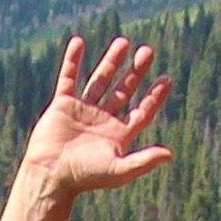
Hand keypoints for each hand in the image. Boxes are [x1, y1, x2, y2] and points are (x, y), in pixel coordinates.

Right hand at [19, 33, 181, 196]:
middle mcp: (103, 120)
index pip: (142, 111)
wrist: (50, 175)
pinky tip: (79, 42)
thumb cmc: (84, 177)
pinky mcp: (62, 105)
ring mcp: (83, 110)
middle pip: (124, 91)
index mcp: (118, 134)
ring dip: (111, 62)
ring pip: (100, 81)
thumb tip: (169, 155)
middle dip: (136, 72)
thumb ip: (143, 161)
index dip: (155, 96)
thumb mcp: (118, 171)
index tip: (166, 78)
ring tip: (123, 42)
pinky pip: (68, 78)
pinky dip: (72, 61)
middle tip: (147, 51)